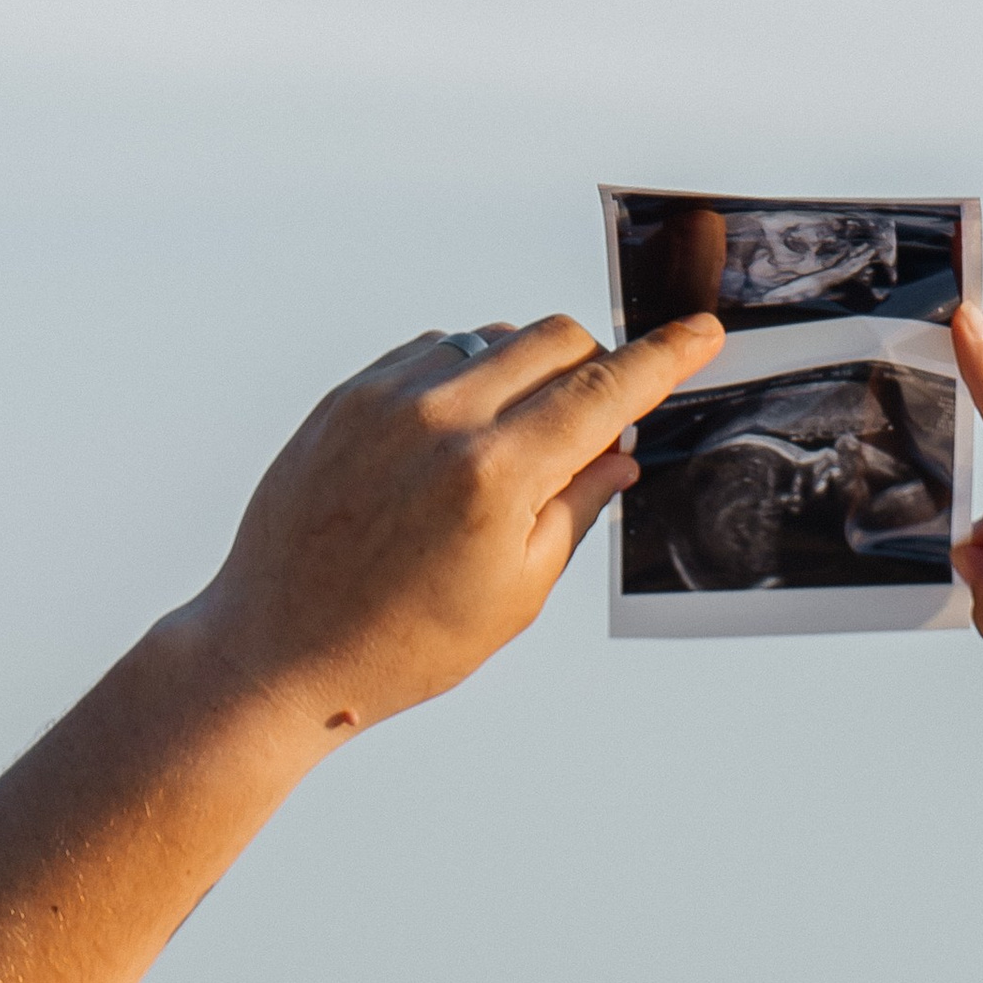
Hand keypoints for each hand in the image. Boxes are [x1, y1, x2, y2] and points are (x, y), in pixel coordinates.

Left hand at [178, 310, 722, 740]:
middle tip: (590, 426)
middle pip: (554, 339)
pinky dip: (463, 379)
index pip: (605, 392)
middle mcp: (442, 419)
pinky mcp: (346, 395)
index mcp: (497, 477)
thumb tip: (619, 453)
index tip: (702, 334)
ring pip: (492, 338)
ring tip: (506, 452)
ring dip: (524, 374)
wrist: (279, 649)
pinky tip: (452, 442)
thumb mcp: (514, 594)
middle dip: (591, 369)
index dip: (664, 360)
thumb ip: (575, 508)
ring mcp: (386, 398)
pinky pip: (431, 352)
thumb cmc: (402, 644)